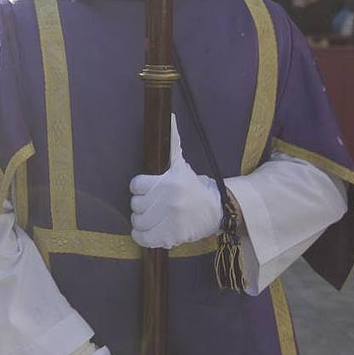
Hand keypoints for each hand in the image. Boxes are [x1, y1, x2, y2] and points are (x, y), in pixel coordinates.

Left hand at [130, 115, 220, 248]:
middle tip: (154, 205)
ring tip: (154, 218)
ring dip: (142, 221)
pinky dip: (142, 236)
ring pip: (137, 221)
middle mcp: (169, 200)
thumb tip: (170, 116)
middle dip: (142, 205)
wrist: (218, 209)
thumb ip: (172, 143)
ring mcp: (170, 219)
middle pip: (135, 204)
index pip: (135, 185)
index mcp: (169, 181)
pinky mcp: (171, 236)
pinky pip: (143, 238)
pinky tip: (150, 232)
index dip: (140, 189)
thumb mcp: (181, 164)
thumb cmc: (194, 186)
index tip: (150, 191)